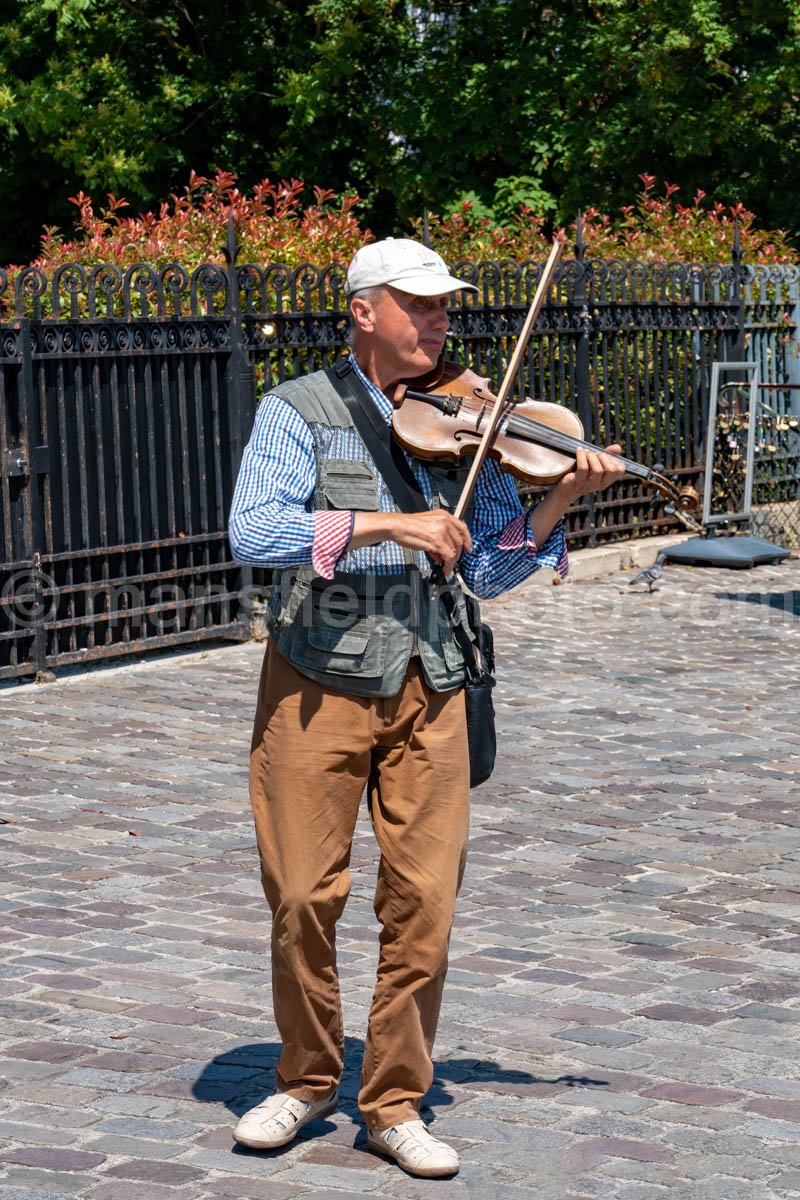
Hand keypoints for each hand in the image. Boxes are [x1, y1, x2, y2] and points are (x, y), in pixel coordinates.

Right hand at [350, 509, 471, 574]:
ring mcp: (441, 531)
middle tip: (453, 562)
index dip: (467, 539)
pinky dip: (448, 565)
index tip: (468, 548)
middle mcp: (445, 521)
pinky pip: (448, 556)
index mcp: (444, 515)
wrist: (397, 526)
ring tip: (446, 567)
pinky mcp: (437, 541)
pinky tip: (443, 569)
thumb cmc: (408, 526)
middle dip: (458, 554)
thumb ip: (438, 537)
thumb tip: (443, 554)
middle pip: (460, 541)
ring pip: (455, 550)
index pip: (462, 527)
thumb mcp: (428, 526)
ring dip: (451, 562)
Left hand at [556, 444, 626, 501]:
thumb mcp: (596, 462)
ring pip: (597, 470)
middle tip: (593, 454)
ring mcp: (589, 485)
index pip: (620, 470)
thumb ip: (608, 455)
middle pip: (610, 469)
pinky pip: (583, 468)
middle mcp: (601, 484)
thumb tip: (618, 447)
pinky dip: (581, 456)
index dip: (613, 459)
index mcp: (608, 480)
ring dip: (591, 456)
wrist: (565, 487)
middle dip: (602, 456)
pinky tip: (579, 450)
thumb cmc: (582, 472)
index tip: (603, 455)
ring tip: (586, 452)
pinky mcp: (578, 483)